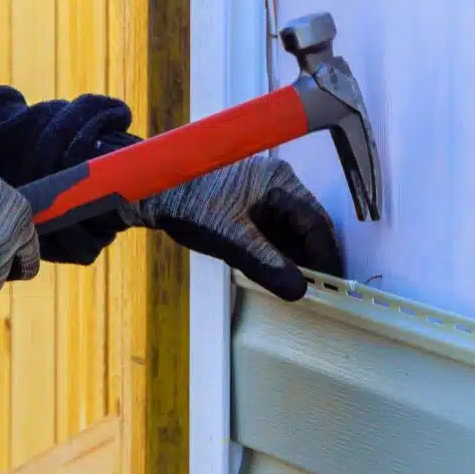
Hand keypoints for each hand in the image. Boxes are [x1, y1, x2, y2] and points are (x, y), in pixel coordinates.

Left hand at [122, 155, 342, 300]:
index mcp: (280, 182)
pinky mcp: (251, 206)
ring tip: (288, 284)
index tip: (325, 285)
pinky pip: (275, 232)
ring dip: (292, 258)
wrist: (149, 193)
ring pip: (292, 232)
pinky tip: (270, 271)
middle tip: (309, 289)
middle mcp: (279, 184)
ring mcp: (265, 195)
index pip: (317, 223)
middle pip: (308, 227)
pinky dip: (275, 253)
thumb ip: (266, 265)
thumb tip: (299, 291)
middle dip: (309, 259)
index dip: (324, 256)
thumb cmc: (188, 204)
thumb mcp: (230, 238)